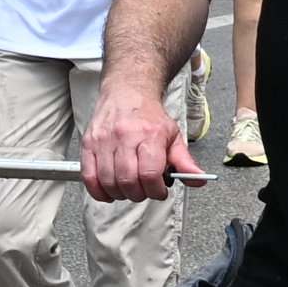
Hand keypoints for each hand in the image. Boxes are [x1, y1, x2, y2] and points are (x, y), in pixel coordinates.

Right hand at [81, 85, 200, 200]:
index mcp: (149, 134)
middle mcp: (124, 136)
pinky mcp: (88, 144)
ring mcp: (103, 140)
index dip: (156, 190)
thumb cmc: (148, 116)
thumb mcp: (173, 135)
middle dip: (139, 194)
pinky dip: (99, 191)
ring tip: (129, 188)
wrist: (126, 92)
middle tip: (144, 190)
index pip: (150, 173)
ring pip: (109, 181)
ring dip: (121, 194)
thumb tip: (198, 179)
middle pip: (128, 180)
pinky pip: (89, 177)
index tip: (160, 191)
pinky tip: (109, 191)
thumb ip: (185, 161)